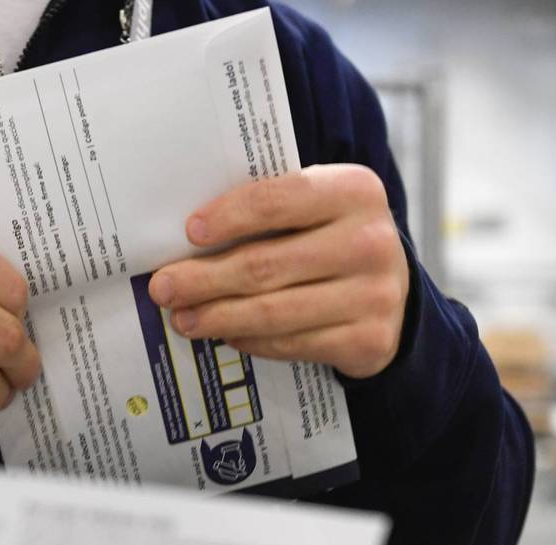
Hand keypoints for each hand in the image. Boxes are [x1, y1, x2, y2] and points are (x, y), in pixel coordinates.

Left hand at [148, 164, 408, 378]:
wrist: (393, 290)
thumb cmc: (330, 238)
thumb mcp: (314, 208)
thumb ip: (266, 211)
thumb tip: (186, 239)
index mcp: (354, 191)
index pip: (277, 201)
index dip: (229, 217)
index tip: (189, 232)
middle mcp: (370, 241)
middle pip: (265, 264)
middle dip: (203, 279)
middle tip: (162, 288)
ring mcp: (374, 295)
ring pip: (272, 311)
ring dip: (217, 317)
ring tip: (182, 318)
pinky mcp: (369, 340)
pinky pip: (291, 343)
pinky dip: (250, 340)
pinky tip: (225, 334)